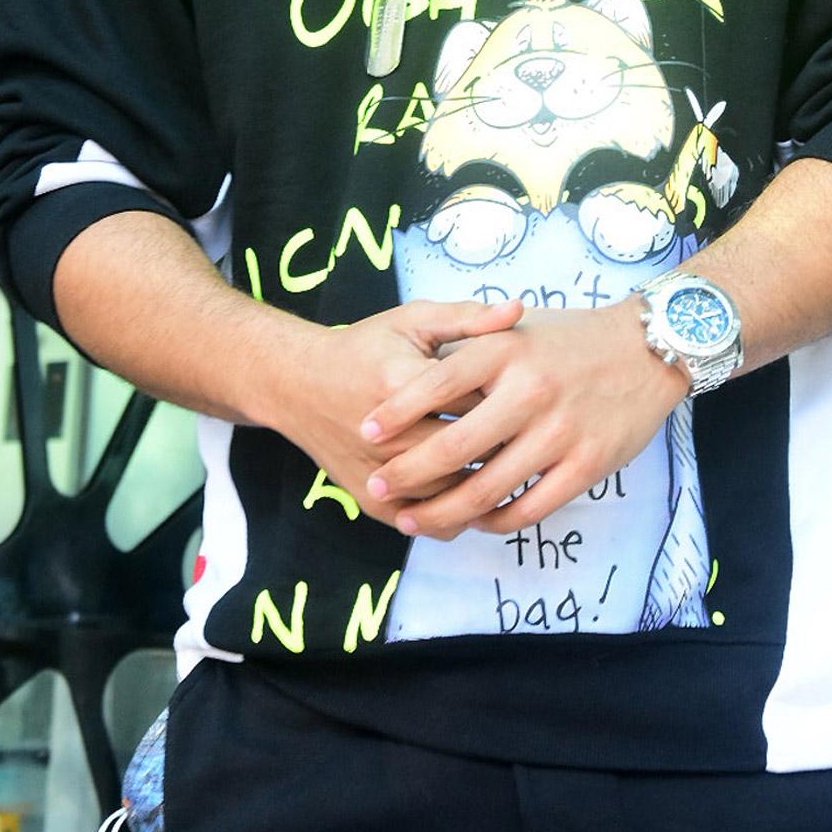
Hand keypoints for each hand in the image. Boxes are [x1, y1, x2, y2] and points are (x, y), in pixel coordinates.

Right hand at [272, 297, 522, 529]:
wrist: (299, 384)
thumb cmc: (364, 347)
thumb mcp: (412, 320)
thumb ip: (467, 317)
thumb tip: (518, 309)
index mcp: (403, 384)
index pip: (478, 402)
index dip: (511, 401)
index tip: (532, 397)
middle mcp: (387, 435)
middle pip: (468, 452)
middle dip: (504, 446)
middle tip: (529, 436)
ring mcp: (377, 472)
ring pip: (451, 493)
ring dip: (484, 484)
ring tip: (511, 465)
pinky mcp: (370, 499)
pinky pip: (425, 522)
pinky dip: (453, 515)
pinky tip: (474, 494)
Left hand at [359, 300, 688, 540]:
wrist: (648, 349)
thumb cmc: (570, 339)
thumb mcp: (516, 328)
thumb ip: (470, 346)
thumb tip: (413, 376)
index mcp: (506, 350)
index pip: (436, 384)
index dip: (396, 413)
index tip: (365, 433)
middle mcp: (530, 390)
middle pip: (453, 446)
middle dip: (406, 473)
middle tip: (377, 488)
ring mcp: (559, 431)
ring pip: (486, 488)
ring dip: (443, 511)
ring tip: (413, 521)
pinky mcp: (586, 465)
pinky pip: (529, 507)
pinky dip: (495, 521)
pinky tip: (476, 522)